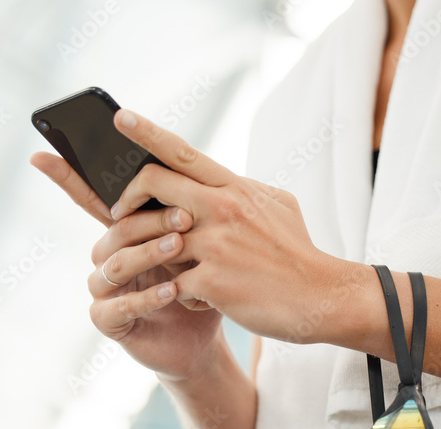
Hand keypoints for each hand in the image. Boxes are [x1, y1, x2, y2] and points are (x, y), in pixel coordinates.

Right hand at [29, 150, 222, 381]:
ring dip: (149, 254)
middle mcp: (105, 255)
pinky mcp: (106, 320)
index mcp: (122, 231)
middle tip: (185, 217)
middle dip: (150, 220)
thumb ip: (184, 209)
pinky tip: (173, 291)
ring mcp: (103, 288)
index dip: (64, 176)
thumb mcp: (197, 243)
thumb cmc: (199, 284)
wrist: (203, 339)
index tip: (39, 155)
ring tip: (180, 247)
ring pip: (117, 264)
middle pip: (118, 229)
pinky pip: (120, 306)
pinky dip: (147, 298)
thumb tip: (184, 164)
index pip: (90, 198)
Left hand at [108, 108, 351, 343]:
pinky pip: (173, 284)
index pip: (182, 151)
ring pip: (154, 239)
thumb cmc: (298, 253)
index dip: (146, 131)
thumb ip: (244, 189)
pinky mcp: (211, 280)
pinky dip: (179, 293)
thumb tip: (221, 180)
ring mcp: (214, 244)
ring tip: (164, 269)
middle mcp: (222, 208)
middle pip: (154, 183)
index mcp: (235, 188)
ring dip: (151, 255)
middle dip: (126, 198)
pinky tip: (199, 300)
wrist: (321, 298)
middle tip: (119, 214)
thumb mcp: (279, 206)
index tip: (120, 117)